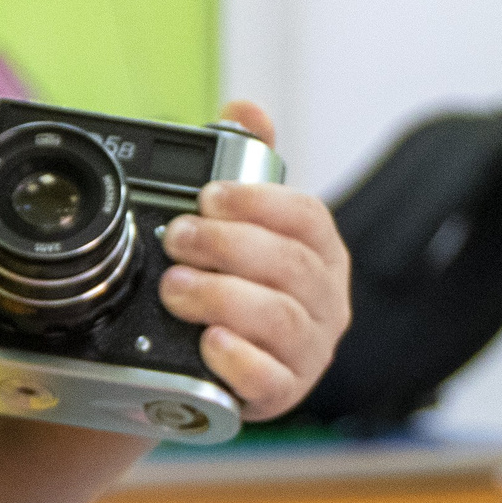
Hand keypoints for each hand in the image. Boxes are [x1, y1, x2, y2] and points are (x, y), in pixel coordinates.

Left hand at [155, 102, 349, 419]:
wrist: (201, 364)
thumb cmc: (232, 286)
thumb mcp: (241, 227)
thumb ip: (246, 164)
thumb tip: (248, 107)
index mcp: (322, 255)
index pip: (309, 219)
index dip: (259, 203)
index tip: (209, 197)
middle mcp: (325, 304)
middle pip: (290, 267)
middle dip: (227, 246)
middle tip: (176, 238)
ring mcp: (308, 353)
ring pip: (279, 318)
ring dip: (221, 297)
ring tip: (175, 288)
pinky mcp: (282, 395)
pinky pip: (270, 378)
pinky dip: (238, 358)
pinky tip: (209, 341)